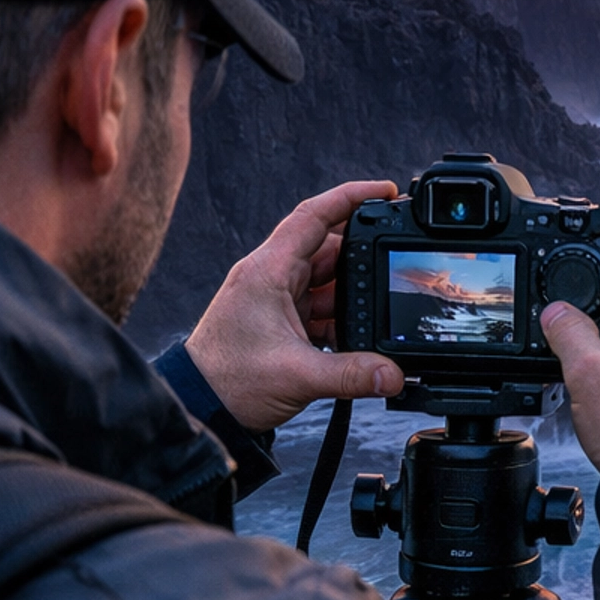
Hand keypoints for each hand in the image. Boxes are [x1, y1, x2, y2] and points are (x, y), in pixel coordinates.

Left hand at [184, 182, 406, 430]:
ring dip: (355, 294)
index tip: (385, 191)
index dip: (351, 197)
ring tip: (382, 310)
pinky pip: (322, 308)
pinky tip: (360, 337)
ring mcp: (277, 299)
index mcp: (268, 271)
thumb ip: (352, 374)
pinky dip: (344, 319)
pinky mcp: (282, 322)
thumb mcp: (297, 375)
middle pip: (329, 248)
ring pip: (328, 281)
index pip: (313, 216)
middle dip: (365, 253)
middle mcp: (272, 277)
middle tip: (398, 260)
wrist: (201, 407)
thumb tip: (395, 374)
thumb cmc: (228, 381)